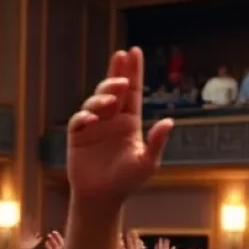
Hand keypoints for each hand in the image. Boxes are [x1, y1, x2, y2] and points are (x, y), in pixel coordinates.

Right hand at [67, 48, 173, 202]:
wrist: (103, 198)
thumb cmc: (127, 181)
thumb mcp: (147, 162)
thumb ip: (157, 142)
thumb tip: (169, 121)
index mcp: (130, 122)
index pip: (132, 92)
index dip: (132, 72)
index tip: (133, 51)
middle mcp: (112, 119)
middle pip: (113, 89)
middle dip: (116, 71)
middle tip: (121, 58)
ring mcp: (94, 125)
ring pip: (96, 101)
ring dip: (103, 95)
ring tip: (111, 100)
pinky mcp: (79, 136)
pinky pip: (80, 120)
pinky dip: (85, 116)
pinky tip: (92, 118)